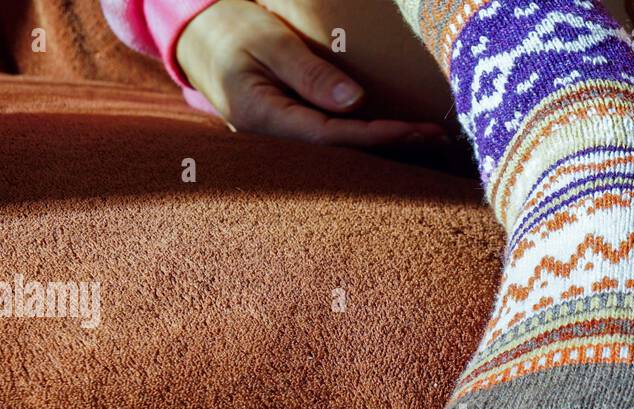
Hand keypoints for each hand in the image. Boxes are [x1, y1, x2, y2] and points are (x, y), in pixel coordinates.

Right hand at [176, 0, 445, 146]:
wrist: (194, 35)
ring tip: (430, 143)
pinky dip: (366, 141)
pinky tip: (398, 139)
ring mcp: (280, 141)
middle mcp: (273, 141)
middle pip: (341, 156)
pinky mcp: (288, 132)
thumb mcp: (267, 40)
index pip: (332, 138)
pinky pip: (331, 143)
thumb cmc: (229, 28)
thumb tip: (355, 104)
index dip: (378, 138)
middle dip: (391, 151)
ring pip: (339, 154)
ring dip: (384, 150)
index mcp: (263, 118)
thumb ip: (308, 73)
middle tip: (439, 141)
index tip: (417, 131)